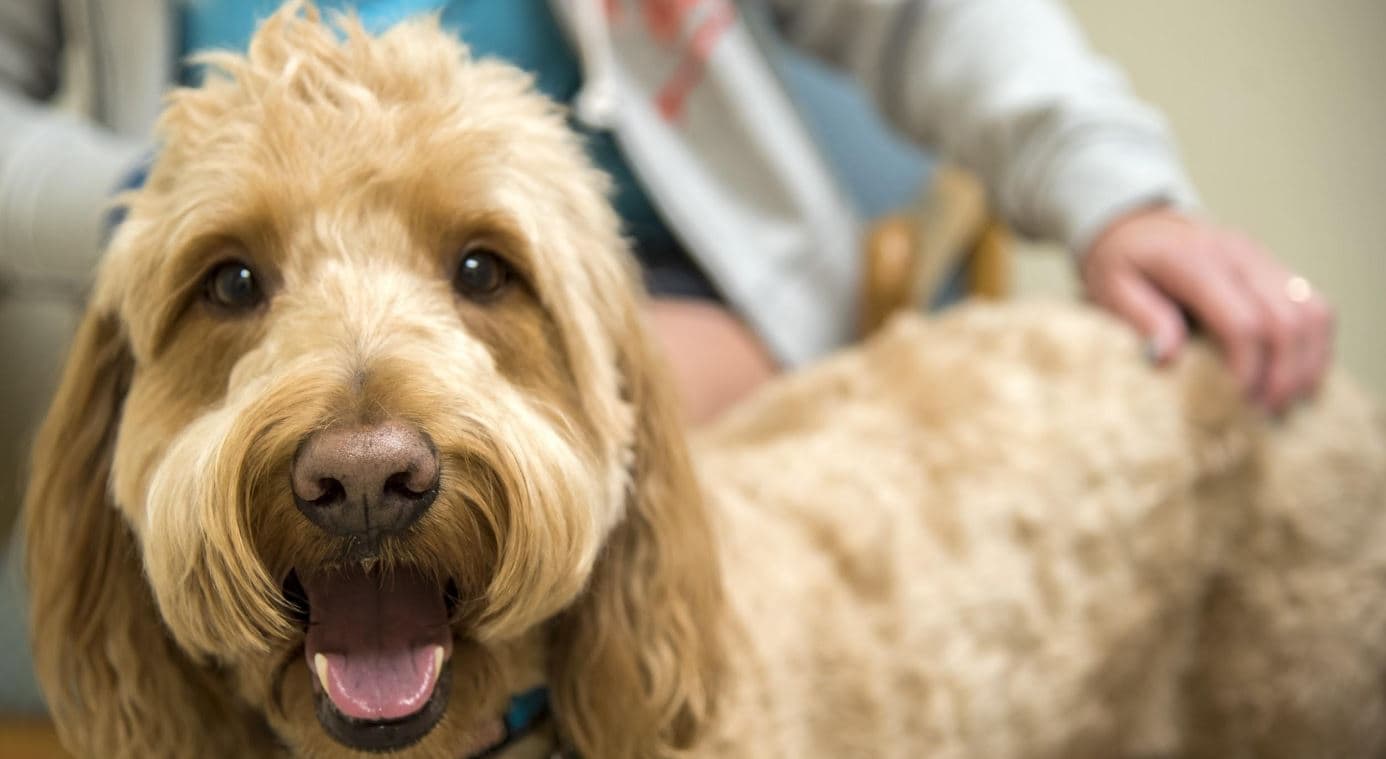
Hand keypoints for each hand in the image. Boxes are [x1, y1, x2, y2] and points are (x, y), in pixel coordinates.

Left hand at [1081, 207, 1333, 412]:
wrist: (1136, 224)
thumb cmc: (1120, 262)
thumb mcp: (1110, 287)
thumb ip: (1140, 318)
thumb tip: (1166, 357)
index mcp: (1197, 262)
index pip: (1242, 323)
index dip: (1247, 370)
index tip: (1237, 405)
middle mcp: (1240, 255)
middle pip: (1288, 320)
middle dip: (1283, 374)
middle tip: (1265, 414)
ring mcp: (1263, 259)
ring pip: (1313, 311)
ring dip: (1308, 362)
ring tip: (1285, 401)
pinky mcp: (1274, 268)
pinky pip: (1313, 305)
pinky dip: (1313, 344)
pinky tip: (1296, 376)